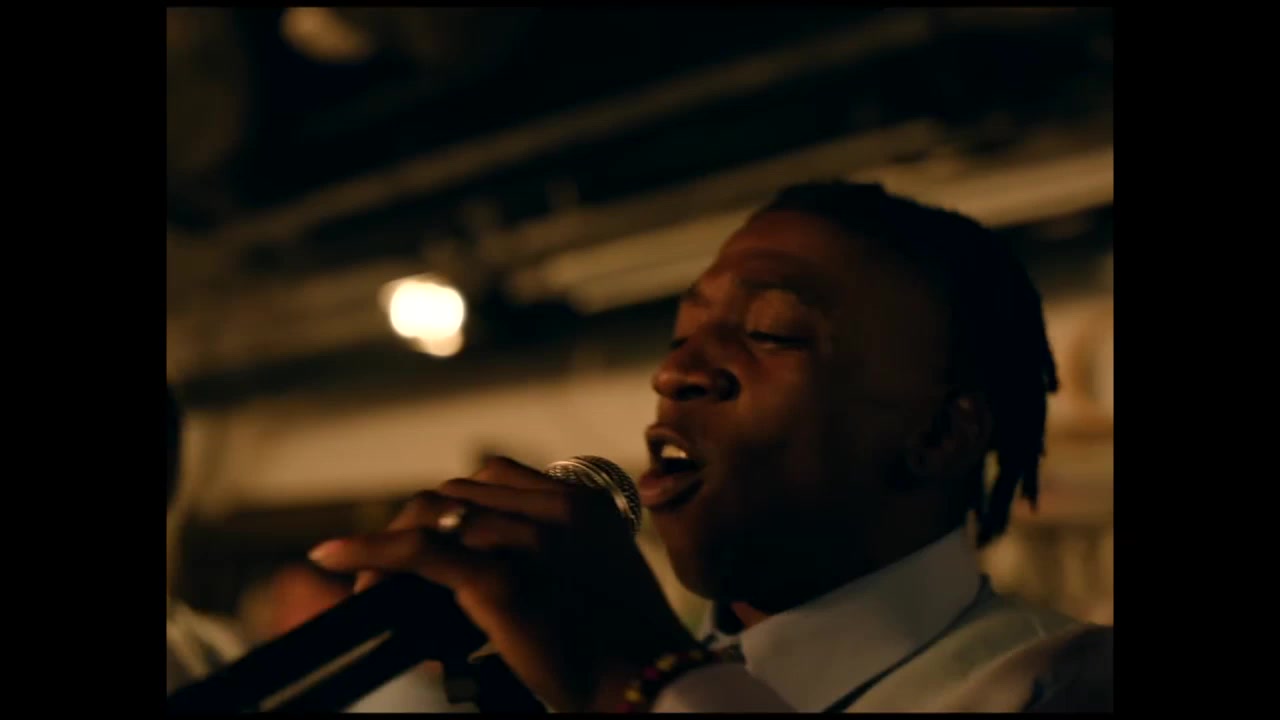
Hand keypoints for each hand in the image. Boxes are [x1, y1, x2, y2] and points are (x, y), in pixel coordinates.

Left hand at [308, 457, 699, 711]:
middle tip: (388, 572)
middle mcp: (554, 509)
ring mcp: (528, 541)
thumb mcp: (600, 571)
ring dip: (388, 547)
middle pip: (456, 493)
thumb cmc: (624, 643)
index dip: (450, 505)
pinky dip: (368, 551)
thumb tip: (484, 556)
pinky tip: (332, 556)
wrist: (645, 686)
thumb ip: (555, 545)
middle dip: (415, 525)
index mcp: (580, 501)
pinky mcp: (501, 580)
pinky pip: (419, 552)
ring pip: (432, 516)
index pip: (491, 476)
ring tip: (364, 583)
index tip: (428, 537)